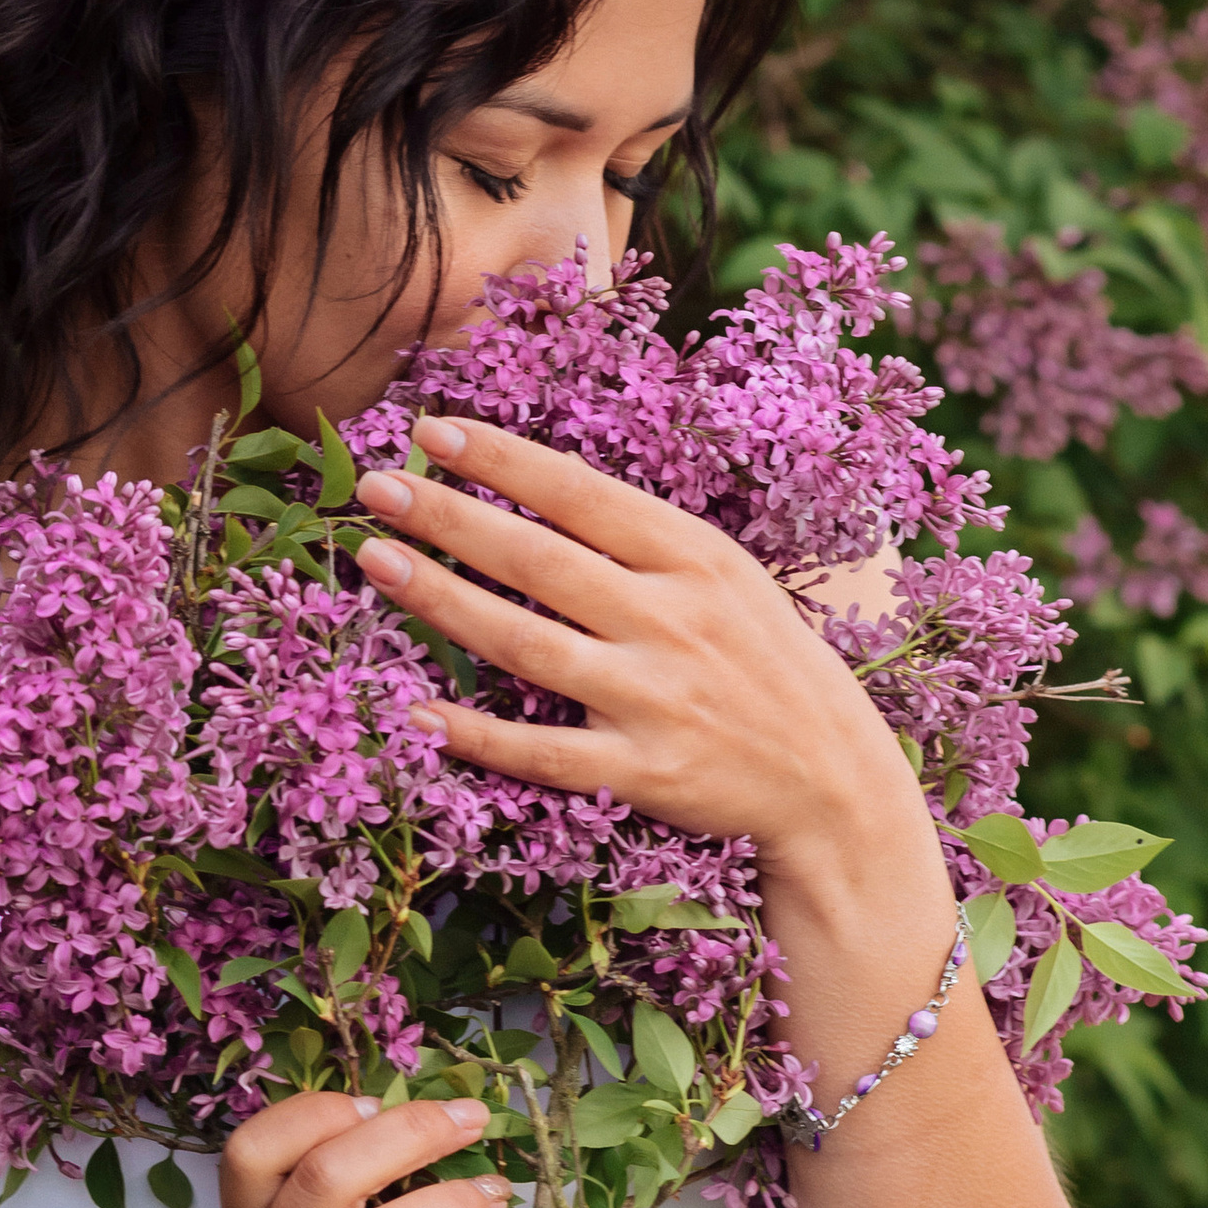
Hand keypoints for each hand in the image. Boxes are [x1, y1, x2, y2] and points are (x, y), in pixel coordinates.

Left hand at [352, 415, 924, 874]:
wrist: (832, 776)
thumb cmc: (762, 661)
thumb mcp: (724, 577)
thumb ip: (640, 537)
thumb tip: (537, 483)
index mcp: (693, 558)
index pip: (580, 493)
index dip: (500, 459)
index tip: (430, 432)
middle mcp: (671, 618)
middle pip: (537, 558)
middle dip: (448, 516)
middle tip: (377, 487)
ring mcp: (654, 697)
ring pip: (525, 642)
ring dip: (441, 600)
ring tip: (375, 563)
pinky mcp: (642, 772)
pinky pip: (543, 752)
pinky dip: (477, 736)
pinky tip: (417, 712)